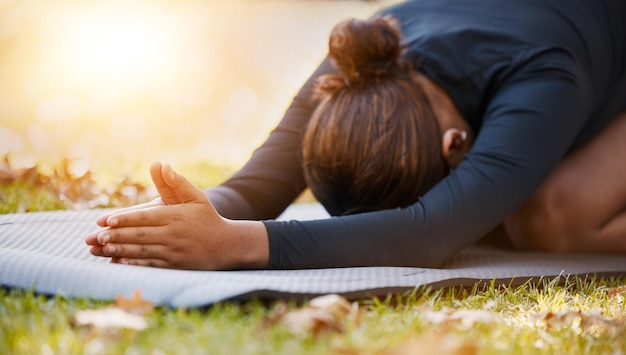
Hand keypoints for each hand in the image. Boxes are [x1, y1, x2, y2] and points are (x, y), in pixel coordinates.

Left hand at [85, 162, 268, 269]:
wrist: (227, 245)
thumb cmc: (208, 218)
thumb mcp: (197, 197)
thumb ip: (177, 182)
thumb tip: (161, 164)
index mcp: (176, 216)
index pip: (145, 217)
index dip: (125, 219)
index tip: (105, 220)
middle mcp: (174, 235)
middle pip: (140, 236)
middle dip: (116, 236)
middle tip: (94, 237)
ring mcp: (174, 252)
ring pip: (142, 252)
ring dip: (119, 251)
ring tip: (100, 249)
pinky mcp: (175, 266)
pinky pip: (150, 265)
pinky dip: (132, 264)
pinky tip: (117, 261)